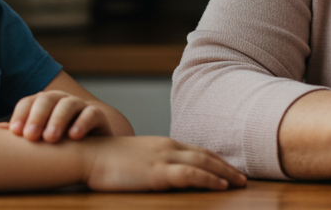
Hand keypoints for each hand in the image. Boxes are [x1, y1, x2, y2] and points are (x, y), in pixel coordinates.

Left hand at [0, 90, 113, 142]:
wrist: (95, 143)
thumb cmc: (60, 140)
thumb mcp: (39, 136)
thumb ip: (21, 132)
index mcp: (43, 103)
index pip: (28, 102)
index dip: (21, 115)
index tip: (15, 132)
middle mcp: (61, 100)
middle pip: (47, 100)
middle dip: (37, 117)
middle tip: (31, 136)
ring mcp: (80, 106)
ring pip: (68, 104)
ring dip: (58, 120)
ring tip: (50, 138)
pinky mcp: (98, 116)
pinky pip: (91, 114)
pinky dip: (82, 123)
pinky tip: (74, 136)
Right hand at [78, 136, 246, 191]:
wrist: (87, 154)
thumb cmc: (105, 160)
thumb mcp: (134, 159)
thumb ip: (151, 163)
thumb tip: (161, 174)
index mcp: (162, 144)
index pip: (197, 150)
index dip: (216, 160)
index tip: (229, 169)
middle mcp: (167, 147)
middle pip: (206, 155)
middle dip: (226, 167)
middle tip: (243, 178)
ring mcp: (163, 158)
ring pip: (203, 163)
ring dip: (224, 173)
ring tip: (239, 183)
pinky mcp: (157, 172)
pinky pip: (190, 174)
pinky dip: (208, 178)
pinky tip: (220, 186)